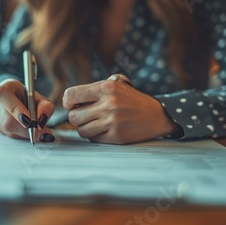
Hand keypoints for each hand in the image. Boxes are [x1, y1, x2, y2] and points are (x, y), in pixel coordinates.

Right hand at [0, 79, 54, 141]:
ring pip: (8, 130)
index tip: (29, 121)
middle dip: (26, 130)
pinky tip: (25, 129)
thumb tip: (41, 122)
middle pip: (7, 120)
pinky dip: (20, 135)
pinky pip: (7, 135)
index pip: (4, 96)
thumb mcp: (41, 99)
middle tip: (42, 135)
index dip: (16, 110)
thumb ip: (45, 107)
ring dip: (24, 134)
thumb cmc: (30, 98)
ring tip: (35, 130)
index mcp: (4, 88)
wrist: (18, 100)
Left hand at [62, 80, 176, 143]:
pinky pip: (93, 139)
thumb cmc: (132, 100)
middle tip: (86, 115)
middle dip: (77, 117)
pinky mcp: (116, 136)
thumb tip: (69, 100)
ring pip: (81, 130)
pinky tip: (106, 129)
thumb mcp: (117, 84)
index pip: (71, 95)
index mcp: (106, 88)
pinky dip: (96, 136)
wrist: (157, 115)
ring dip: (86, 128)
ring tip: (96, 123)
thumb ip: (94, 89)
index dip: (68, 102)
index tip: (73, 105)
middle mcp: (108, 104)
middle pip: (73, 116)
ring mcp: (112, 121)